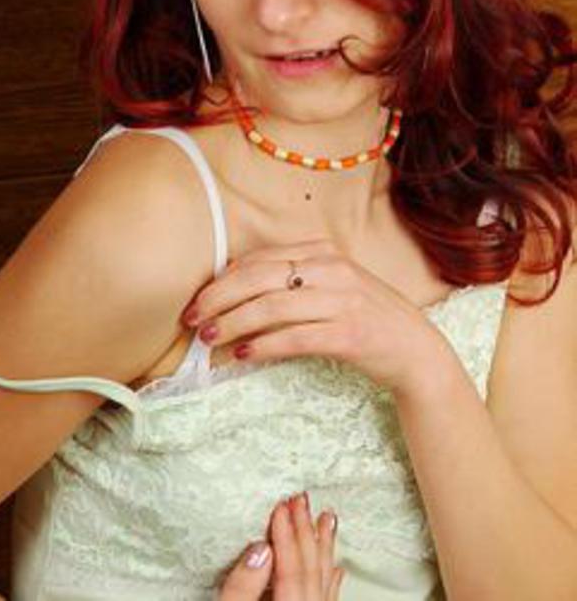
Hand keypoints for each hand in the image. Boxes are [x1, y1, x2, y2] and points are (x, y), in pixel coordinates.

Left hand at [184, 239, 443, 393]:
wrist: (414, 349)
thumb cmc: (363, 316)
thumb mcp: (330, 285)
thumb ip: (290, 281)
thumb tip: (231, 294)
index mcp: (323, 251)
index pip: (260, 259)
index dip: (222, 279)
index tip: (197, 299)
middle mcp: (332, 269)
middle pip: (259, 278)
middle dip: (218, 299)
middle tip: (192, 319)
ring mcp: (343, 300)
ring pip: (272, 308)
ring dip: (233, 324)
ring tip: (209, 339)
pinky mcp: (348, 335)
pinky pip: (294, 338)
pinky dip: (263, 346)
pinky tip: (242, 356)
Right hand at [218, 493, 343, 599]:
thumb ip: (241, 588)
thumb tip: (258, 551)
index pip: (290, 569)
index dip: (286, 535)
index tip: (280, 507)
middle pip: (309, 570)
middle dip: (304, 531)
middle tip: (300, 499)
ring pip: (322, 581)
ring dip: (322, 547)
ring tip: (325, 519)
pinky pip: (327, 599)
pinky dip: (329, 578)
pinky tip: (334, 566)